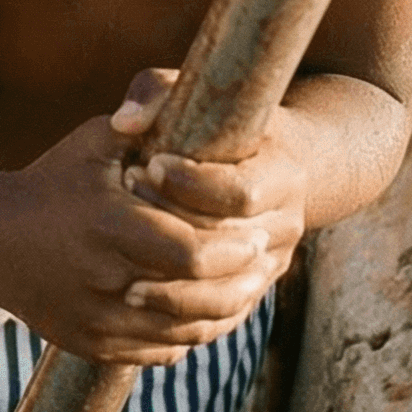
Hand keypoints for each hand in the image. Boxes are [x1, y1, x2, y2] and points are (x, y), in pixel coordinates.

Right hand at [0, 82, 280, 366]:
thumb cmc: (52, 180)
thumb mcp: (92, 142)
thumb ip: (144, 121)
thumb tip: (192, 98)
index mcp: (107, 226)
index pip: (193, 253)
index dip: (232, 249)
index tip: (255, 235)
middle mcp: (101, 280)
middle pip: (196, 300)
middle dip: (238, 283)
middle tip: (261, 264)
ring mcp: (95, 320)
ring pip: (183, 333)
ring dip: (222, 313)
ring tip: (243, 287)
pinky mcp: (92, 345)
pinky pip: (160, 351)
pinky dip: (190, 334)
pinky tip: (206, 310)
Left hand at [113, 66, 306, 318]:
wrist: (268, 165)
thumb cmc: (221, 125)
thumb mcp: (195, 93)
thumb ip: (157, 92)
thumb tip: (125, 122)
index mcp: (283, 175)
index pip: (242, 191)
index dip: (193, 184)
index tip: (148, 166)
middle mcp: (287, 224)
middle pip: (231, 246)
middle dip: (174, 234)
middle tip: (125, 222)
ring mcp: (272, 264)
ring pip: (229, 294)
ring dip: (175, 291)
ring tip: (126, 282)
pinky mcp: (253, 292)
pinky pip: (222, 319)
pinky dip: (181, 319)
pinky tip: (139, 307)